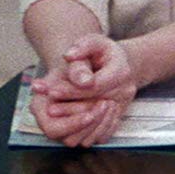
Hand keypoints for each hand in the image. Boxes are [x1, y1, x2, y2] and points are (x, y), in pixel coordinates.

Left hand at [27, 34, 142, 146]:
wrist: (121, 63)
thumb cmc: (103, 51)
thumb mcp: (95, 41)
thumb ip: (82, 46)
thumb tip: (69, 56)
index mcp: (120, 71)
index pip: (93, 86)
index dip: (72, 90)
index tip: (52, 92)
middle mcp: (125, 91)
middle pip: (95, 106)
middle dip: (70, 108)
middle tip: (48, 109)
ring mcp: (123, 105)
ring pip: (99, 123)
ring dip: (77, 125)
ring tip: (56, 120)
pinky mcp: (119, 116)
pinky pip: (104, 131)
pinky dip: (86, 132)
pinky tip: (69, 129)